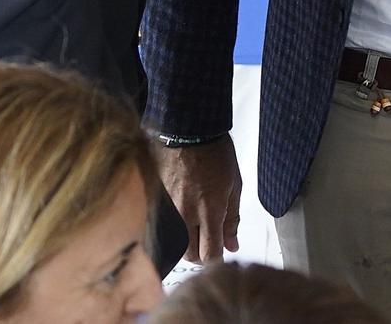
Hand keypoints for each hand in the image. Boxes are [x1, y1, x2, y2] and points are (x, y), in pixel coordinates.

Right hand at [156, 137, 241, 264]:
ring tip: (197, 231)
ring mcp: (168, 210)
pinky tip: (182, 219)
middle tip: (210, 243)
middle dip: (202, 255)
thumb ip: (232, 219)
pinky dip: (173, 230)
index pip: (210, 253)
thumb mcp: (234, 185)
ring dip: (187, 244)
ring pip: (174, 244)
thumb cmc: (215, 154)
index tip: (222, 254)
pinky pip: (163, 227)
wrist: (187, 131)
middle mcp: (186, 215)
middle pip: (190, 255)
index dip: (218, 259)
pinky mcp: (156, 203)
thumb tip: (233, 245)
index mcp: (210, 211)